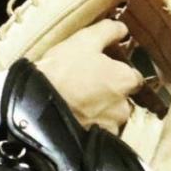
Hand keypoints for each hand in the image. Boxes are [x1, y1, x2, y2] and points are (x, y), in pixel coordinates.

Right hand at [36, 18, 143, 133]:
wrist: (37, 104)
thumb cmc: (62, 70)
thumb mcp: (84, 41)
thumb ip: (108, 31)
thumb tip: (123, 29)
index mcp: (125, 80)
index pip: (134, 77)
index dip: (118, 72)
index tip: (102, 70)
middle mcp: (125, 106)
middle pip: (122, 98)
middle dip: (109, 94)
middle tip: (86, 86)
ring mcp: (110, 127)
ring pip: (110, 117)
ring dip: (100, 112)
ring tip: (77, 104)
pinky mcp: (96, 141)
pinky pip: (98, 132)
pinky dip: (90, 126)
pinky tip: (74, 118)